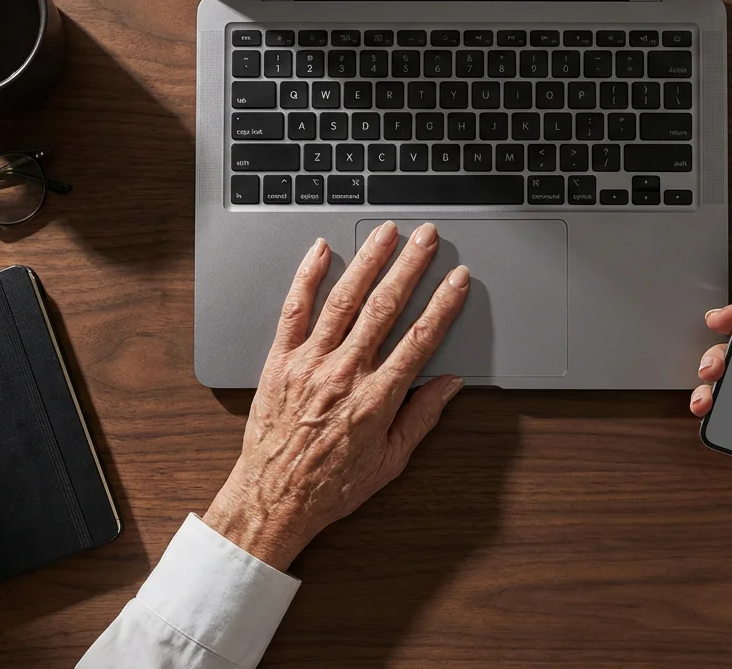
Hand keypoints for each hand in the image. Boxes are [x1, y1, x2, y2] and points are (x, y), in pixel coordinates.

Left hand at [204, 221, 468, 569]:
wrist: (273, 499)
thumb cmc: (330, 486)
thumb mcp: (389, 461)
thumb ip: (421, 418)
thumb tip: (448, 385)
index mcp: (377, 399)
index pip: (420, 338)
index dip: (444, 304)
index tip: (458, 279)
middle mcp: (344, 374)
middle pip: (385, 308)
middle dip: (410, 267)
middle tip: (427, 238)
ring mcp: (310, 363)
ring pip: (344, 300)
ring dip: (368, 261)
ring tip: (386, 233)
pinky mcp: (279, 361)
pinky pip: (294, 310)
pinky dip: (308, 277)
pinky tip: (321, 251)